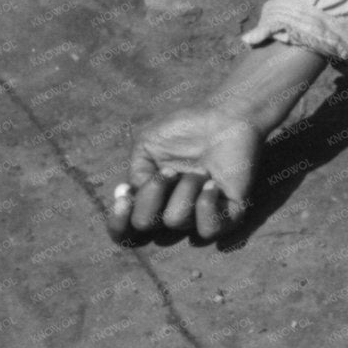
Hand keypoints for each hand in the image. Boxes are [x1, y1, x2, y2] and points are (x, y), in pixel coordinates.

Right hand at [107, 41, 325, 245]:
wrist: (227, 117)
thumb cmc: (187, 128)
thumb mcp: (147, 144)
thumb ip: (135, 172)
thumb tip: (135, 196)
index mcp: (152, 198)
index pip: (125, 230)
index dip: (117, 220)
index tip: (125, 193)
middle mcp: (173, 211)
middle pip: (143, 226)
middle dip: (151, 194)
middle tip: (170, 170)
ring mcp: (200, 215)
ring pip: (175, 221)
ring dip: (184, 189)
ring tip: (201, 170)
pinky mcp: (229, 214)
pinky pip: (209, 230)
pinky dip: (206, 206)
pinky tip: (212, 184)